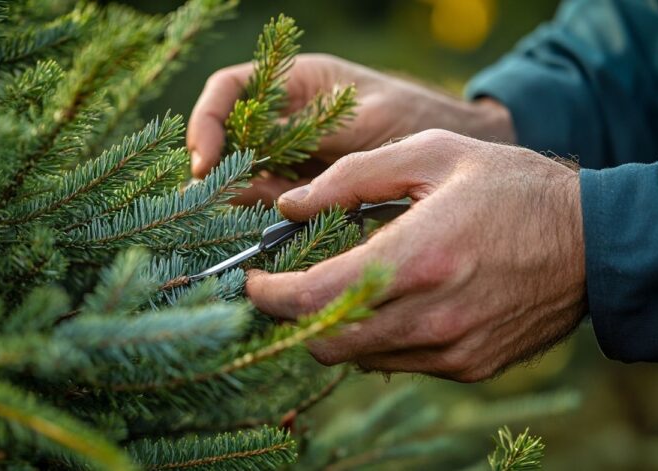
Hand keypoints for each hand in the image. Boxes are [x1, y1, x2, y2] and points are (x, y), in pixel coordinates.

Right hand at [187, 53, 513, 204]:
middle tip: (207, 203)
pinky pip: (274, 199)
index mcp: (296, 84)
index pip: (230, 92)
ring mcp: (294, 153)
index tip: (205, 159)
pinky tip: (260, 231)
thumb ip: (311, 139)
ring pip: (248, 174)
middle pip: (232, 139)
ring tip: (231, 224)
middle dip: (218, 170)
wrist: (452, 147)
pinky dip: (265, 216)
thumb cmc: (413, 116)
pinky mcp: (306, 185)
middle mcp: (287, 118)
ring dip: (238, 198)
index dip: (208, 121)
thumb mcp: (362, 120)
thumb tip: (266, 174)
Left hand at [246, 130, 585, 381]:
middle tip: (282, 287)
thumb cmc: (510, 186)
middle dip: (291, 318)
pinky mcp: (467, 366)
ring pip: (358, 357)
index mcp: (417, 257)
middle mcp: (431, 315)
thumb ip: (350, 178)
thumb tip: (290, 206)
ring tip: (335, 288)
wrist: (590, 240)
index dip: (269, 294)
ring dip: (332, 327)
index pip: (315, 297)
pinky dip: (374, 338)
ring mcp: (450, 348)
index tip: (252, 281)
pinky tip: (385, 303)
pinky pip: (396, 362)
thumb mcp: (430, 153)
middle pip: (326, 341)